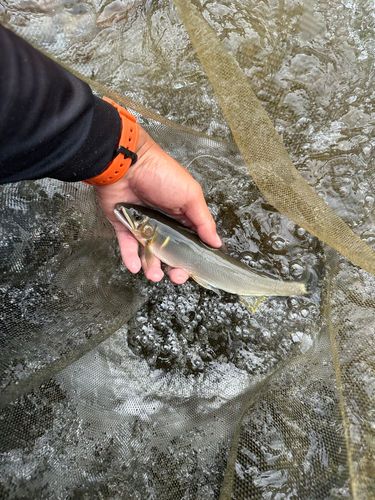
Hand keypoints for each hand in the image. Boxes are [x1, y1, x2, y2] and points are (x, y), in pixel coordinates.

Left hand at [95, 125, 220, 283]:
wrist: (127, 163)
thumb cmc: (161, 173)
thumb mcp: (190, 195)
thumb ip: (203, 221)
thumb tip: (216, 242)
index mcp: (181, 215)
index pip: (189, 242)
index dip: (192, 257)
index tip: (194, 270)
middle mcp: (162, 222)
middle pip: (170, 252)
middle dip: (174, 267)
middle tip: (176, 276)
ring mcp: (142, 224)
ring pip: (149, 252)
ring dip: (152, 267)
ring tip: (154, 275)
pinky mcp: (123, 225)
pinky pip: (127, 246)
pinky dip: (130, 258)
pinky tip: (136, 267)